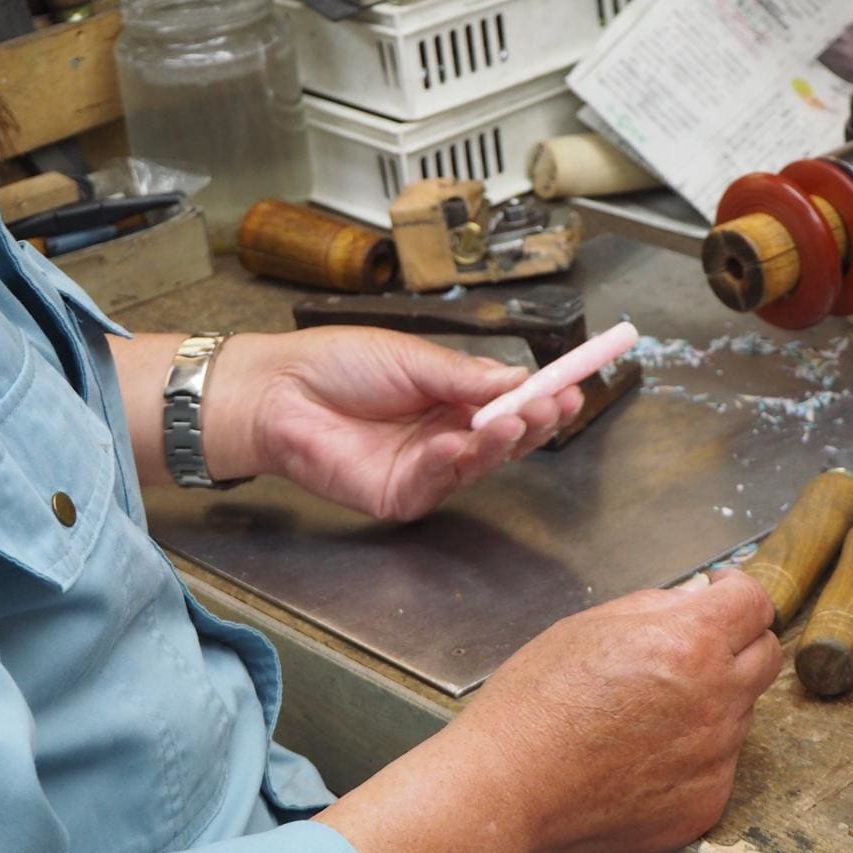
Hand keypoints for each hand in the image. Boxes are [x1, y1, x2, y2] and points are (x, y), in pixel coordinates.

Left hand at [204, 327, 582, 520]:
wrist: (279, 391)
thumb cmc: (336, 365)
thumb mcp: (411, 358)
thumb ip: (465, 376)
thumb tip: (519, 380)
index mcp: (448, 397)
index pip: (507, 403)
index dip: (541, 397)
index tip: (573, 384)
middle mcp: (443, 434)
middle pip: (504, 438)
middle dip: (534, 422)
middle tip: (557, 404)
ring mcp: (423, 467)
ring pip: (479, 462)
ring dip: (502, 440)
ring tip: (519, 418)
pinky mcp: (399, 494)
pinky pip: (438, 480)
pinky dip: (451, 459)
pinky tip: (458, 438)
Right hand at [454, 569, 782, 852]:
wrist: (511, 783)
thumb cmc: (534, 702)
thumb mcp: (584, 626)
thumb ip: (651, 607)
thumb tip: (692, 601)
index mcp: (688, 645)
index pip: (753, 603)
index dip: (734, 590)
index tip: (718, 594)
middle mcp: (717, 700)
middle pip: (765, 655)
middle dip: (735, 640)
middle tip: (688, 646)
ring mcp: (716, 757)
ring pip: (736, 711)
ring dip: (707, 698)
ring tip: (641, 709)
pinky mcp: (706, 802)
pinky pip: (715, 763)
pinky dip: (688, 752)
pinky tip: (637, 752)